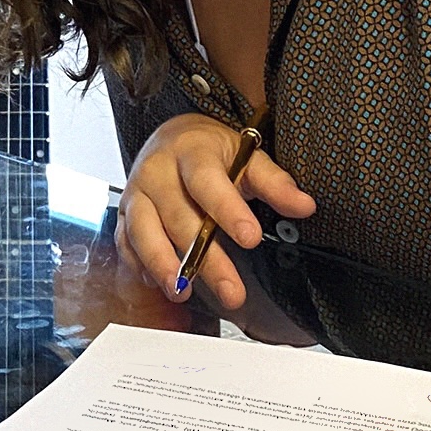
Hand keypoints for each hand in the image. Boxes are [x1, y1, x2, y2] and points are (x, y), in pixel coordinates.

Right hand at [115, 112, 315, 310]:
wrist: (171, 137)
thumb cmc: (211, 151)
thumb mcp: (246, 157)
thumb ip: (274, 183)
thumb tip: (304, 206)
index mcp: (191, 152)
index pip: (207, 182)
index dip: (228, 211)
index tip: (251, 238)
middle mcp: (157, 171)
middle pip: (179, 218)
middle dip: (206, 258)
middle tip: (231, 291)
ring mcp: (137, 193)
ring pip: (144, 232)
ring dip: (163, 265)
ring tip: (183, 293)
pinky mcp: (125, 213)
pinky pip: (126, 242)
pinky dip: (140, 265)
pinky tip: (160, 285)